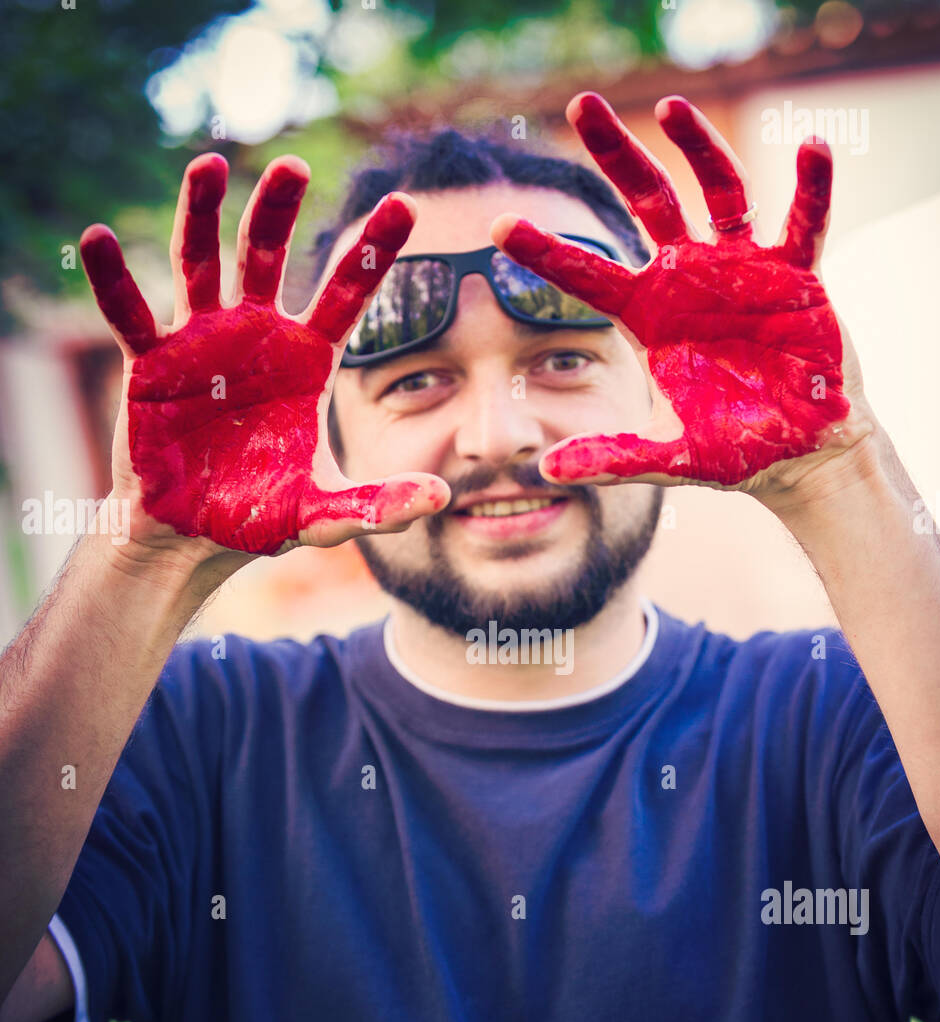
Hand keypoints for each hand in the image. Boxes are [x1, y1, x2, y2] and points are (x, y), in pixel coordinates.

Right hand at [81, 154, 449, 557]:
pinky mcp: (149, 363)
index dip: (372, 252)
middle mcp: (254, 337)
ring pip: (199, 263)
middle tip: (291, 165)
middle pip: (267, 256)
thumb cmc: (256, 518)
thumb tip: (443, 498)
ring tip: (208, 164)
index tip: (406, 204)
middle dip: (277, 210)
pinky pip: (129, 313)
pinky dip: (112, 280)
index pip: (346, 294)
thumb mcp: (322, 514)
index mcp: (304, 361)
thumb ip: (378, 505)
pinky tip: (97, 240)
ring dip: (200, 213)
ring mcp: (199, 342)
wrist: (189, 538)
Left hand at [490, 92, 875, 497]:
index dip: (543, 251)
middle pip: (647, 200)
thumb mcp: (670, 458)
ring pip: (719, 190)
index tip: (497, 225)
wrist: (801, 453)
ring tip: (673, 105)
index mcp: (650, 316)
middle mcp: (690, 278)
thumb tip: (546, 471)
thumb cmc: (734, 451)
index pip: (587, 274)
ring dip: (699, 147)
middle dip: (616, 153)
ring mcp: (744, 268)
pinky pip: (805, 221)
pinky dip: (812, 187)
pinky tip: (812, 147)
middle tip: (580, 103)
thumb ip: (614, 457)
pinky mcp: (798, 274)